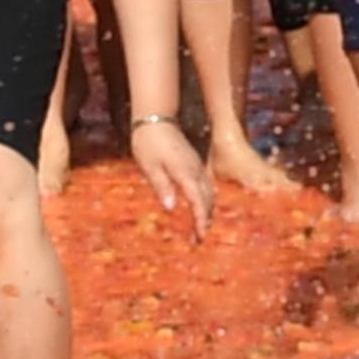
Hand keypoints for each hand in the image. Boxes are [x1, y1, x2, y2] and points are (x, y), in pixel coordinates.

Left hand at [128, 117, 214, 233]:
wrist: (156, 119)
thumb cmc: (148, 142)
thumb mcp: (149, 165)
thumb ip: (161, 186)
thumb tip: (172, 208)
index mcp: (185, 173)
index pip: (198, 201)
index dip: (200, 220)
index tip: (200, 236)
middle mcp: (196, 171)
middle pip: (208, 200)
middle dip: (205, 220)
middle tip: (199, 239)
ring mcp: (198, 167)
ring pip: (210, 193)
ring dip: (208, 211)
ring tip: (201, 226)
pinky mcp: (196, 164)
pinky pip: (207, 186)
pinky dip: (206, 200)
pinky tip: (201, 207)